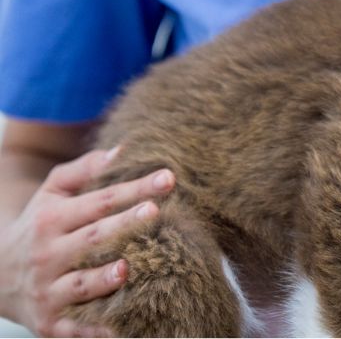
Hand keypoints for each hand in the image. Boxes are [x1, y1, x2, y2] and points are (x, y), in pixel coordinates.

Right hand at [0, 147, 174, 336]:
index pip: (101, 200)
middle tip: (154, 211)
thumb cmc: (41, 223)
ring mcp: (49, 291)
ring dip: (104, 279)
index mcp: (53, 219)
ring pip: (80, 285)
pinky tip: (122, 328)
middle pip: (93, 238)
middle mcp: (49, 255)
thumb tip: (122, 150)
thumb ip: (85, 169)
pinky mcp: (51, 323)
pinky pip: (76, 329)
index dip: (135, 188)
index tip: (169, 178)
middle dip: (124, 225)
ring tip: (128, 267)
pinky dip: (96, 330)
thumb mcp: (52, 192)